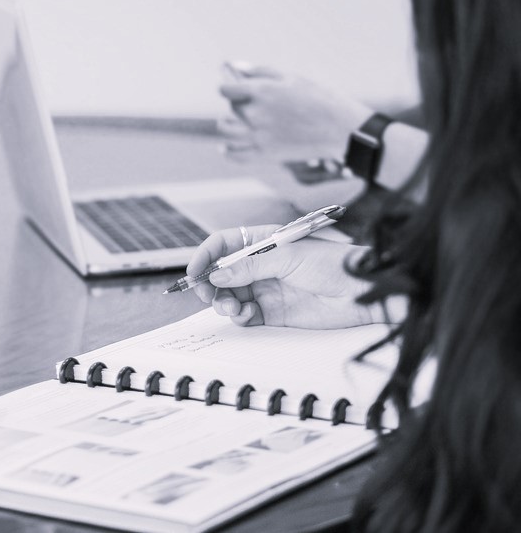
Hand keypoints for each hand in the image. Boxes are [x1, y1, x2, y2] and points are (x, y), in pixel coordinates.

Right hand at [187, 224, 378, 328]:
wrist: (364, 293)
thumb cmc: (335, 264)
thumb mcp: (288, 258)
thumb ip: (250, 267)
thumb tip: (218, 275)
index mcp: (263, 242)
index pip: (223, 244)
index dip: (206, 256)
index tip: (194, 272)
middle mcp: (261, 265)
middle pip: (221, 273)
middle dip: (210, 285)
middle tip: (209, 296)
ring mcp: (266, 288)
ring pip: (229, 296)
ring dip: (224, 303)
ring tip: (232, 308)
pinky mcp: (273, 312)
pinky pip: (244, 315)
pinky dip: (239, 317)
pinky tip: (247, 315)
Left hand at [219, 67, 372, 159]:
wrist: (339, 128)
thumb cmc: (318, 98)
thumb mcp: (291, 78)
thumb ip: (261, 72)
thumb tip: (236, 67)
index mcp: (260, 91)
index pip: (226, 89)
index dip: (229, 88)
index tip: (233, 89)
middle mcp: (254, 114)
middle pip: (231, 108)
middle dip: (238, 105)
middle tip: (250, 106)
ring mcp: (257, 136)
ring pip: (226, 131)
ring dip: (227, 126)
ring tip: (234, 124)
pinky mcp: (263, 154)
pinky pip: (234, 155)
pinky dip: (229, 150)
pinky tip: (228, 146)